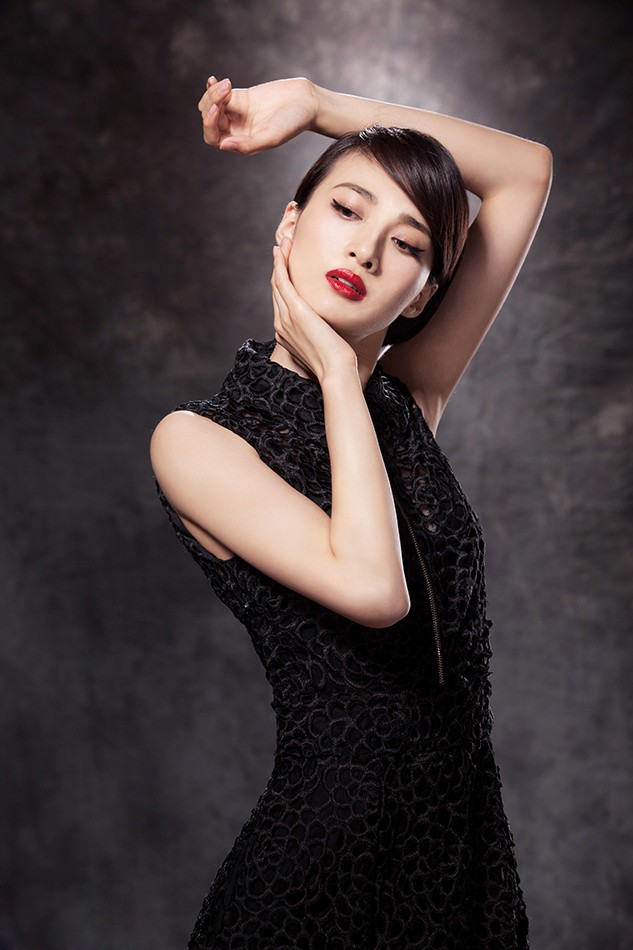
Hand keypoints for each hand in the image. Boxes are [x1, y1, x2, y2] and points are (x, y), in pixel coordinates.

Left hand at [198, 76, 317, 154]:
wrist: (307, 102)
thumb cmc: (293, 124)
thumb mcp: (271, 137)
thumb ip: (248, 145)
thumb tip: (223, 146)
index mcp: (242, 144)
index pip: (214, 138)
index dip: (209, 124)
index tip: (217, 108)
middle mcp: (237, 131)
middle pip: (210, 120)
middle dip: (210, 104)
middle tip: (225, 90)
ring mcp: (238, 113)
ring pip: (212, 106)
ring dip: (212, 94)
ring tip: (227, 84)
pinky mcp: (241, 98)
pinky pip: (220, 94)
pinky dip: (214, 87)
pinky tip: (213, 79)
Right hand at [271, 238, 356, 382]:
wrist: (336, 371)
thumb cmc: (336, 363)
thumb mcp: (325, 344)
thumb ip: (321, 332)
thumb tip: (330, 325)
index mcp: (286, 334)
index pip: (282, 303)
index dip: (283, 283)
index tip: (287, 267)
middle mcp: (281, 325)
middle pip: (277, 290)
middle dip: (278, 268)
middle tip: (282, 248)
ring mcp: (286, 318)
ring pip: (277, 283)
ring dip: (279, 261)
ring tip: (283, 244)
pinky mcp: (295, 311)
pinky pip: (283, 282)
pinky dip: (281, 265)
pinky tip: (283, 251)